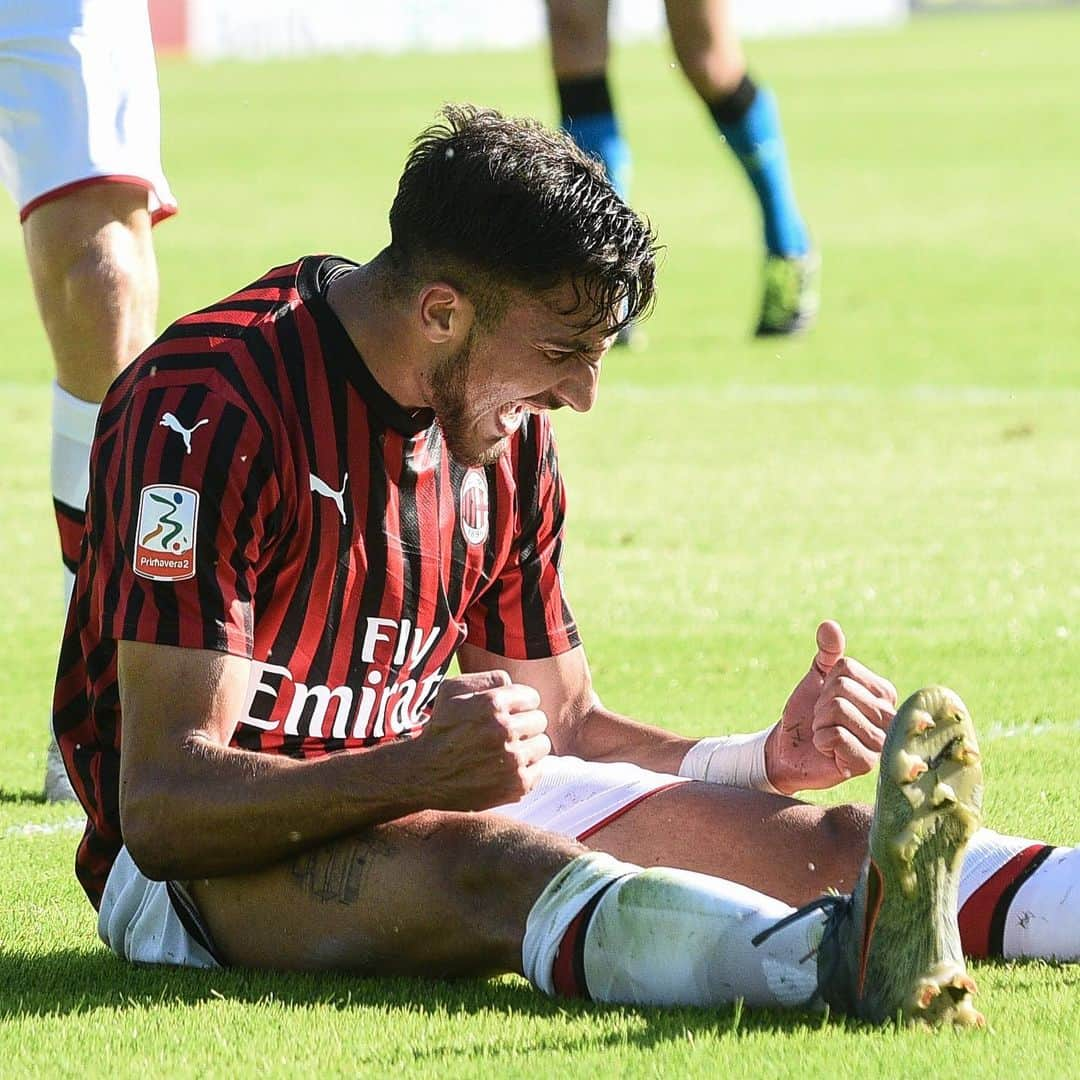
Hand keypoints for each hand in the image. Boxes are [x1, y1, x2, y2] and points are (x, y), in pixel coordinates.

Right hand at [415, 670, 550, 810]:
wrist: (425, 773)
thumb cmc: (440, 728)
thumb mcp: (452, 690)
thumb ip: (487, 678)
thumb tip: (512, 682)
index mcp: (492, 703)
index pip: (532, 697)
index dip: (519, 705)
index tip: (507, 714)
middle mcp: (505, 730)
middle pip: (539, 720)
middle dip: (524, 724)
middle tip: (505, 734)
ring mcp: (512, 759)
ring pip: (543, 744)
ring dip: (528, 746)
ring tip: (507, 750)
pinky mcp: (517, 784)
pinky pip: (540, 769)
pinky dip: (527, 768)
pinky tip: (507, 767)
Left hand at [764, 621, 896, 793]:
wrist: (791, 749)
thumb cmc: (809, 713)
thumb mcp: (817, 678)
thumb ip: (827, 652)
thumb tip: (829, 625)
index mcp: (884, 692)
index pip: (847, 669)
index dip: (827, 683)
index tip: (828, 700)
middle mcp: (890, 716)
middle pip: (841, 689)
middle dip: (821, 704)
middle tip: (825, 720)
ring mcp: (882, 742)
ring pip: (838, 710)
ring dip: (820, 723)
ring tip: (827, 734)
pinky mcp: (868, 764)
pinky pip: (835, 736)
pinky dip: (821, 741)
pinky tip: (829, 751)